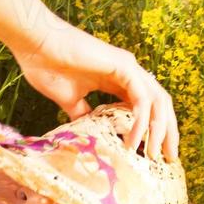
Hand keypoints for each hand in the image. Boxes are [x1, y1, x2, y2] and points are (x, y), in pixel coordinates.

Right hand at [8, 20, 179, 162]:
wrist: (34, 44)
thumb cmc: (47, 66)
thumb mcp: (69, 99)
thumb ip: (82, 114)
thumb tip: (87, 132)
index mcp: (118, 80)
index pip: (146, 107)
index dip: (154, 130)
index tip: (153, 155)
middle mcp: (129, 73)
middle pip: (160, 105)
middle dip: (167, 133)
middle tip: (169, 159)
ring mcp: (128, 68)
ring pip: (157, 102)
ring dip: (159, 130)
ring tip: (153, 154)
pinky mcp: (123, 66)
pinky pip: (141, 98)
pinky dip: (141, 120)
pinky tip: (135, 139)